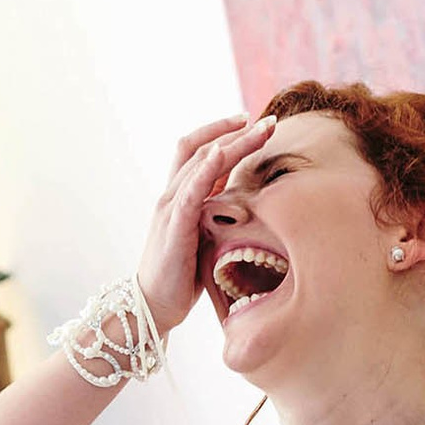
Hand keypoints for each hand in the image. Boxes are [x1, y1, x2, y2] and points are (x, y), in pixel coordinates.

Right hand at [135, 113, 276, 325]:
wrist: (155, 303)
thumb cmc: (183, 274)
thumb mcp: (206, 236)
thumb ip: (218, 214)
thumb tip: (250, 203)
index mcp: (180, 195)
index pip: (199, 150)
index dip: (224, 132)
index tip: (254, 122)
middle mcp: (172, 194)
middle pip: (203, 148)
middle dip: (236, 131)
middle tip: (268, 121)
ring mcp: (171, 207)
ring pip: (200, 162)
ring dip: (232, 142)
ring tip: (258, 129)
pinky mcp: (174, 225)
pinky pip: (190, 191)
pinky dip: (206, 170)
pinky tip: (222, 153)